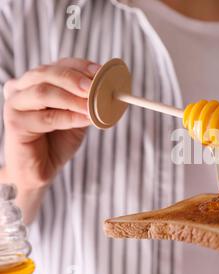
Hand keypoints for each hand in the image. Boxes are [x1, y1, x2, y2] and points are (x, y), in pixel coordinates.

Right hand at [2, 58, 99, 190]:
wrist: (42, 169)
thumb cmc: (59, 139)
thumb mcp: (78, 114)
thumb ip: (87, 100)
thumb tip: (108, 88)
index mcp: (36, 80)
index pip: (59, 65)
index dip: (81, 66)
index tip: (101, 71)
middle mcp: (21, 88)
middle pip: (47, 73)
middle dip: (74, 78)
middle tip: (95, 86)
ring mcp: (15, 104)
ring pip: (44, 92)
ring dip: (72, 98)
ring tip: (93, 106)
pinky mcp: (15, 123)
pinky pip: (46, 117)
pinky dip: (69, 117)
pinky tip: (85, 119)